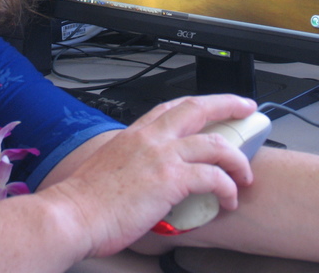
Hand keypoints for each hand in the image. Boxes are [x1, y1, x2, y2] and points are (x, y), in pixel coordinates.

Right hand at [48, 94, 257, 257]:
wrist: (73, 215)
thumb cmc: (85, 200)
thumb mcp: (108, 166)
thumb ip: (131, 162)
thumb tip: (145, 174)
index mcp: (135, 133)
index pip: (172, 107)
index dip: (198, 103)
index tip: (213, 105)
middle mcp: (150, 137)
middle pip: (198, 108)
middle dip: (228, 105)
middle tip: (246, 110)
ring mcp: (161, 156)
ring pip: (215, 143)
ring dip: (237, 159)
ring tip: (245, 175)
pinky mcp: (170, 180)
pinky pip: (214, 177)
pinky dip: (228, 188)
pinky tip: (229, 200)